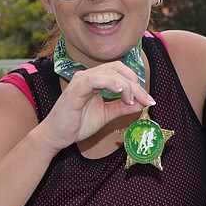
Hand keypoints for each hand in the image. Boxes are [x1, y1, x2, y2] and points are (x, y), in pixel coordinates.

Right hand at [37, 61, 154, 152]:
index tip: (148, 100)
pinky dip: (110, 83)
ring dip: (127, 85)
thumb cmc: (77, 124)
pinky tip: (120, 92)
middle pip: (118, 69)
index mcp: (95, 80)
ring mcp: (81, 80)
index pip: (120, 72)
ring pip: (110, 72)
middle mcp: (88, 76)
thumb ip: (121, 107)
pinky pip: (95, 79)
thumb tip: (140, 103)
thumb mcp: (105, 115)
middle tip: (146, 100)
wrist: (57, 136)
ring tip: (133, 100)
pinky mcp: (76, 89)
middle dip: (136, 84)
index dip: (137, 83)